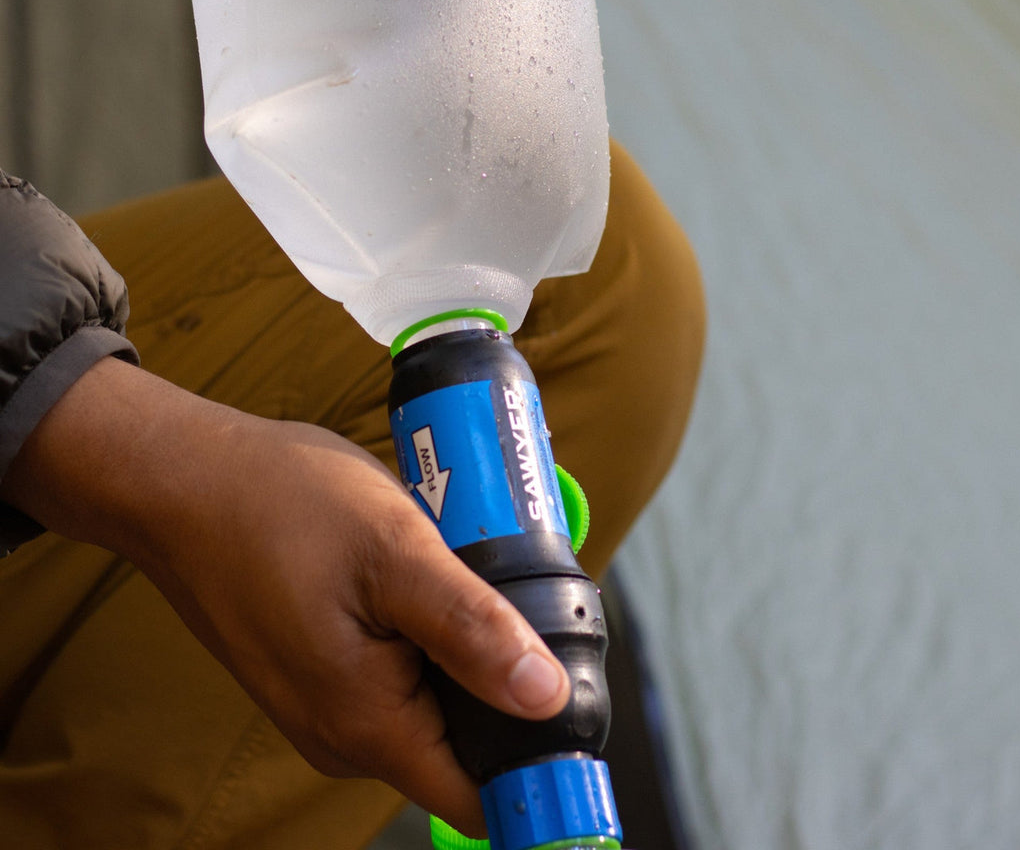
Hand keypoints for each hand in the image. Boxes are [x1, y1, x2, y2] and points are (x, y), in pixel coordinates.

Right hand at [2, 357, 569, 835]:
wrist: (187, 481)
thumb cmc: (281, 506)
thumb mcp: (395, 554)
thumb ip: (472, 630)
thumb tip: (546, 698)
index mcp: (367, 725)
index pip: (478, 795)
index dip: (536, 761)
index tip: (575, 700)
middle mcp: (345, 734)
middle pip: (464, 740)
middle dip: (502, 677)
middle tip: (510, 589)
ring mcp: (328, 703)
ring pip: (433, 698)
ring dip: (462, 644)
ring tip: (459, 563)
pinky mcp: (321, 668)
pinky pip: (397, 669)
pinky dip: (424, 629)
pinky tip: (420, 570)